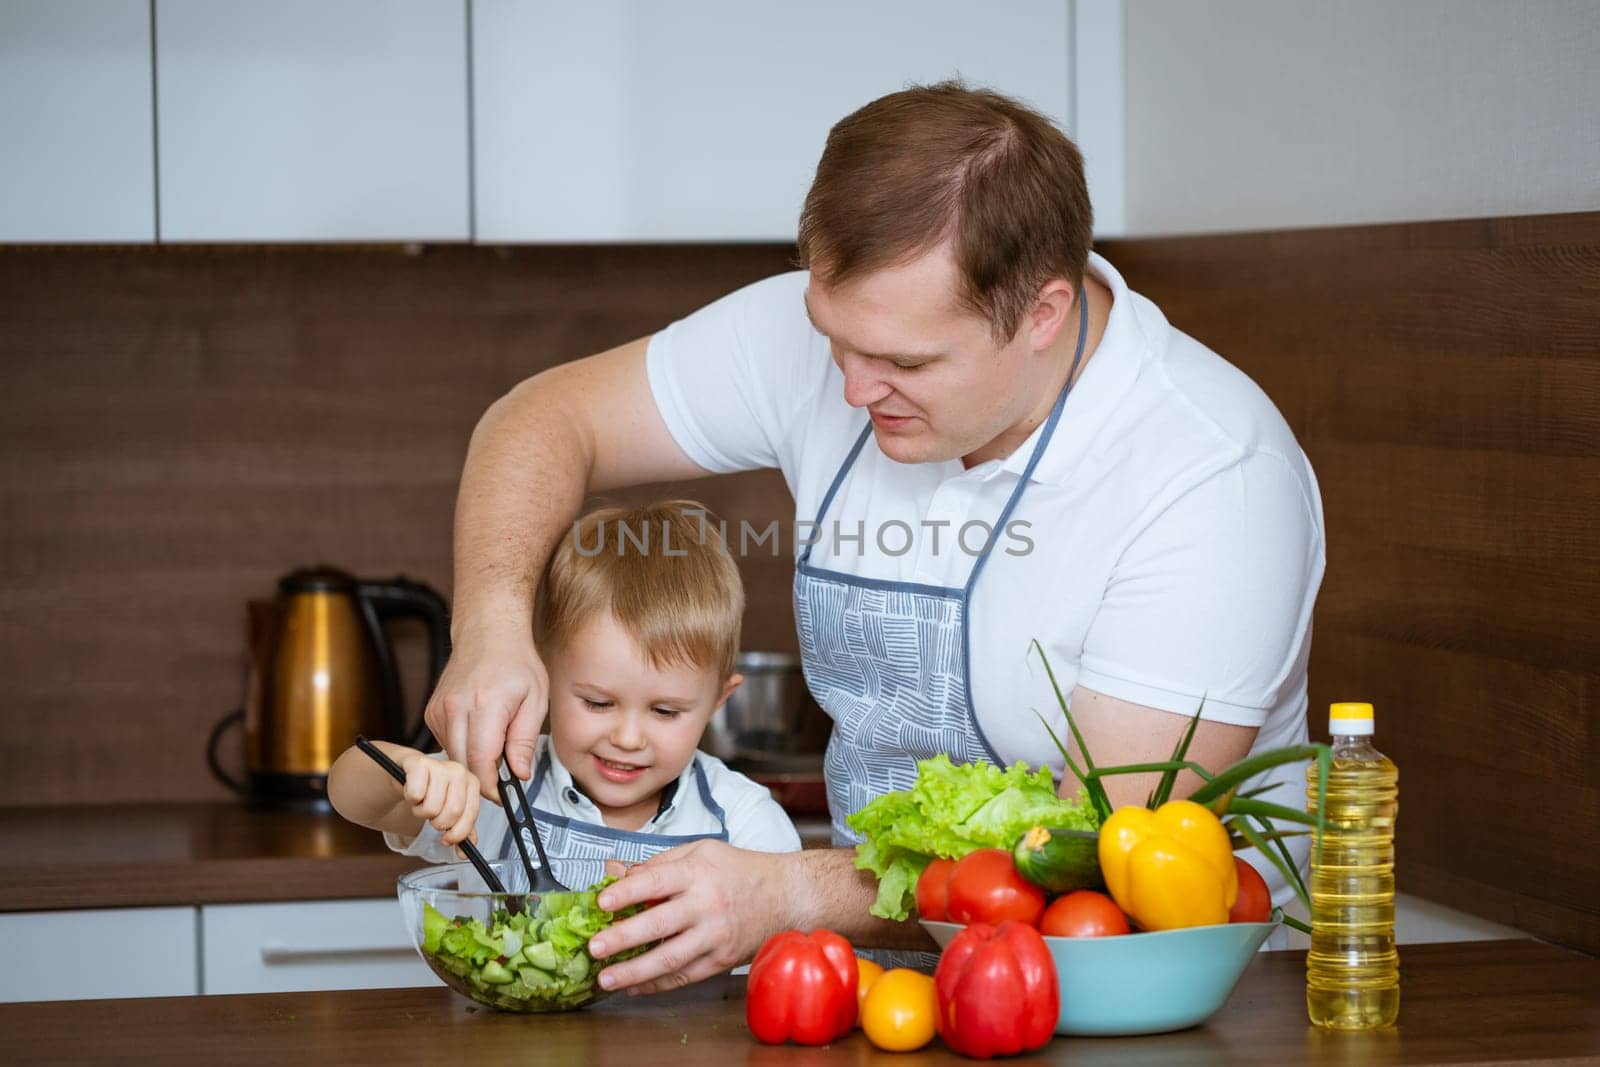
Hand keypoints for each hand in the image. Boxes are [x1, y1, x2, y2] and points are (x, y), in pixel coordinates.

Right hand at [397, 753, 479, 847]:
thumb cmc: (431, 791)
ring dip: (421, 811)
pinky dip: (410, 799)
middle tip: (431, 814)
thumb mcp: (448, 810)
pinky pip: (415, 794)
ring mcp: (439, 765)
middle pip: (451, 813)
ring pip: (432, 807)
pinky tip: (412, 791)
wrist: (407, 773)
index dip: (457, 833)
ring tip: (421, 801)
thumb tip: (464, 853)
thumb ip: (460, 830)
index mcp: (471, 783)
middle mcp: (459, 772)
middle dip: (437, 822)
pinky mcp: (418, 763)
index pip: (469, 816)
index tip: (446, 839)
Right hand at [423, 625, 549, 798]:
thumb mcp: (535, 700)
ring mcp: (440, 710)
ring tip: (494, 746)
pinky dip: (462, 747)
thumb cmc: (516, 664)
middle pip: (462, 764)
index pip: (480, 761)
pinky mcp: (432, 712)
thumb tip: (519, 774)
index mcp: (485, 705)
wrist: (488, 635)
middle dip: (481, 779)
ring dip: (472, 762)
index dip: (490, 786)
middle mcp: (456, 708)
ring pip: (452, 757)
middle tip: (502, 778)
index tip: (502, 795)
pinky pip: (446, 743)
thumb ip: (525, 740)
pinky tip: (478, 732)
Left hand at [586, 840, 792, 994]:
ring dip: (633, 972)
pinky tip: (634, 986)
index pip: (656, 881)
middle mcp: (706, 905)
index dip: (626, 892)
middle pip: (658, 925)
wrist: (786, 896)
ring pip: (669, 959)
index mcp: (698, 872)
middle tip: (593, 948)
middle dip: (622, 938)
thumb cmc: (740, 870)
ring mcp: (715, 936)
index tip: (600, 902)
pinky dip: (656, 984)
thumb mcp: (701, 852)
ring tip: (605, 979)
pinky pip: (684, 977)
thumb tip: (616, 873)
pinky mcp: (721, 960)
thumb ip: (658, 864)